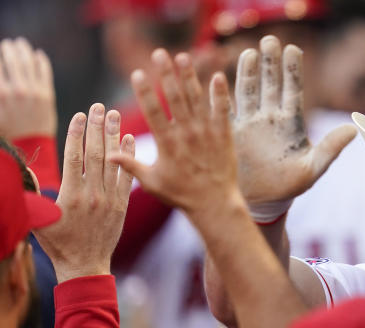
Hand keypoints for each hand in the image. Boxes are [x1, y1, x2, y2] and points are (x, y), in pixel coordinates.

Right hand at [0, 38, 55, 138]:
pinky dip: (41, 61)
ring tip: (21, 44)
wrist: (30, 145)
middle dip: (8, 48)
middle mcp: (16, 89)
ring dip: (24, 50)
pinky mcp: (47, 95)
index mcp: (0, 93)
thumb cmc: (6, 130)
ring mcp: (33, 91)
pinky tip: (39, 55)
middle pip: (11, 58)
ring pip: (28, 62)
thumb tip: (1, 78)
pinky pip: (45, 72)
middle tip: (8, 44)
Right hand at [34, 105, 134, 281]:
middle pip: (95, 154)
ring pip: (113, 162)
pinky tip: (130, 139)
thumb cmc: (57, 243)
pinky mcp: (121, 206)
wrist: (85, 265)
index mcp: (70, 196)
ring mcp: (109, 200)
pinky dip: (129, 158)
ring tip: (114, 115)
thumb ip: (30, 193)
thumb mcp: (37, 219)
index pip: (73, 157)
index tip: (79, 115)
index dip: (77, 134)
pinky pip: (127, 177)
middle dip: (97, 127)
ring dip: (114, 136)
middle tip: (100, 106)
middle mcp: (92, 195)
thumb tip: (21, 168)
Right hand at [111, 49, 244, 221]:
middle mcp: (186, 134)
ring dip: (190, 77)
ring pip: (197, 100)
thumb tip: (107, 154)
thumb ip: (130, 165)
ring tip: (183, 56)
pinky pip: (222, 111)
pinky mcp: (224, 136)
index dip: (144, 91)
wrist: (215, 203)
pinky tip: (218, 76)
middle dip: (166, 74)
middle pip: (174, 98)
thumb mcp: (152, 181)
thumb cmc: (181, 194)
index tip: (137, 73)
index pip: (152, 111)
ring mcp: (206, 133)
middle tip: (159, 53)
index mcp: (167, 143)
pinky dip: (220, 94)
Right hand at [232, 36, 355, 212]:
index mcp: (290, 123)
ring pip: (247, 90)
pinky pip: (225, 108)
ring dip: (248, 71)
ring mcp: (249, 123)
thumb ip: (331, 147)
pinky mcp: (230, 132)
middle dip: (270, 62)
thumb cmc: (290, 187)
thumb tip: (354, 128)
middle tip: (270, 40)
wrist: (262, 203)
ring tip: (250, 51)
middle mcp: (269, 118)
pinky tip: (220, 75)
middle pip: (269, 83)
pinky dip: (222, 93)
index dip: (292, 71)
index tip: (293, 49)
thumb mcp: (313, 168)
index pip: (292, 90)